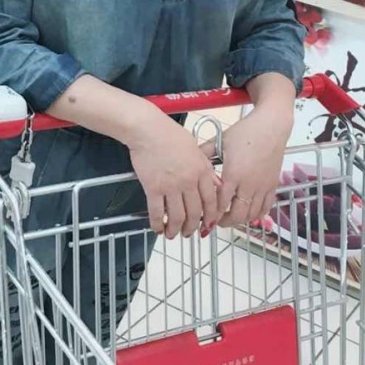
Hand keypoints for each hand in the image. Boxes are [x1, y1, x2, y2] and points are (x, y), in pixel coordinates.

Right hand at [128, 108, 221, 239]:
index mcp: (202, 170)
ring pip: (177, 217)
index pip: (211, 201)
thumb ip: (206, 167)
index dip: (210, 217)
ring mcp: (171, 186)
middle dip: (192, 227)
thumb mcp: (195, 148)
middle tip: (189, 232)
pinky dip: (157, 224)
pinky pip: (157, 213)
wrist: (148, 129)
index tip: (208, 224)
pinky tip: (157, 229)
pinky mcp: (153, 188)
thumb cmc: (170, 134)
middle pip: (195, 212)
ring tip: (173, 234)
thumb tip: (216, 184)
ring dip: (176, 230)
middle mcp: (189, 181)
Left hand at [201, 104, 292, 226]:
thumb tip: (190, 163)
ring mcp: (262, 187)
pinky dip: (256, 215)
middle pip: (237, 215)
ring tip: (229, 217)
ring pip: (251, 215)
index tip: (203, 218)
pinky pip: (265, 209)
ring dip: (239, 220)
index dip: (211, 214)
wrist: (270, 126)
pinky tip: (248, 213)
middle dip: (224, 222)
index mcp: (233, 174)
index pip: (220, 204)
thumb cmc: (245, 132)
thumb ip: (204, 154)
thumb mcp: (220, 142)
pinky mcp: (273, 186)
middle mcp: (249, 184)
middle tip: (215, 221)